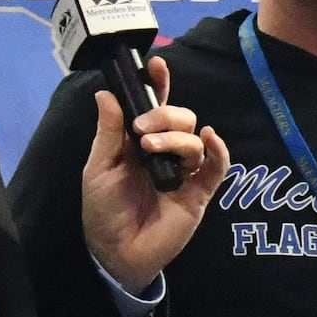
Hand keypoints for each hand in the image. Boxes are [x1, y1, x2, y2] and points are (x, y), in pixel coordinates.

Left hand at [83, 54, 229, 294]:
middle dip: (164, 115)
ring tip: (153, 150)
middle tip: (142, 130)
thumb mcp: (99, 167)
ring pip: (194, 139)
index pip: (153, 107)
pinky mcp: (200, 192)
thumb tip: (107, 93)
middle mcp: (164, 152)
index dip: (157, 85)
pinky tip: (209, 139)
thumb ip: (109, 132)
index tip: (156, 65)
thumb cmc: (104, 210)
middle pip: (180, 118)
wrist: (118, 251)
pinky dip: (218, 149)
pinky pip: (217, 165)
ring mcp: (184, 171)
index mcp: (138, 142)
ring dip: (176, 137)